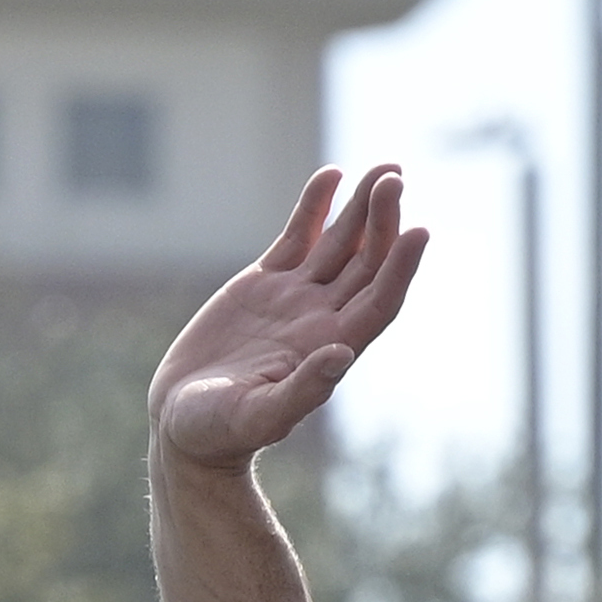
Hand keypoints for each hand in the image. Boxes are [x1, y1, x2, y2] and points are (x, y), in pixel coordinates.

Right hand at [151, 167, 430, 472]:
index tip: (418, 232)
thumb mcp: (258, 417)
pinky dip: (315, 207)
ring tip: (385, 168)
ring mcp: (295, 298)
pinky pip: (298, 237)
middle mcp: (321, 319)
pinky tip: (332, 175)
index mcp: (329, 349)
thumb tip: (342, 352)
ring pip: (339, 243)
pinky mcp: (264, 284)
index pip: (378, 301)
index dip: (400, 268)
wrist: (183, 425)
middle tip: (393, 177)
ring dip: (362, 206)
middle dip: (383, 220)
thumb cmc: (219, 433)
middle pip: (367, 263)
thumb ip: (302, 390)